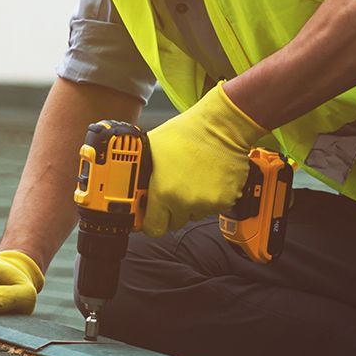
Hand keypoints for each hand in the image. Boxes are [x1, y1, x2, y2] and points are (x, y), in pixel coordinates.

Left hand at [144, 82, 268, 236]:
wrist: (222, 127)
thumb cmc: (188, 133)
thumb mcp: (151, 147)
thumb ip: (140, 170)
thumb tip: (129, 182)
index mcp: (164, 192)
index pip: (153, 228)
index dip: (150, 221)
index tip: (150, 214)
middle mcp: (186, 202)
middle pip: (174, 222)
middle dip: (171, 210)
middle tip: (173, 189)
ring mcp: (207, 204)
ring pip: (194, 214)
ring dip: (191, 203)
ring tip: (192, 178)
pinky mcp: (226, 201)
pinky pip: (212, 207)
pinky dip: (209, 197)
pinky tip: (207, 178)